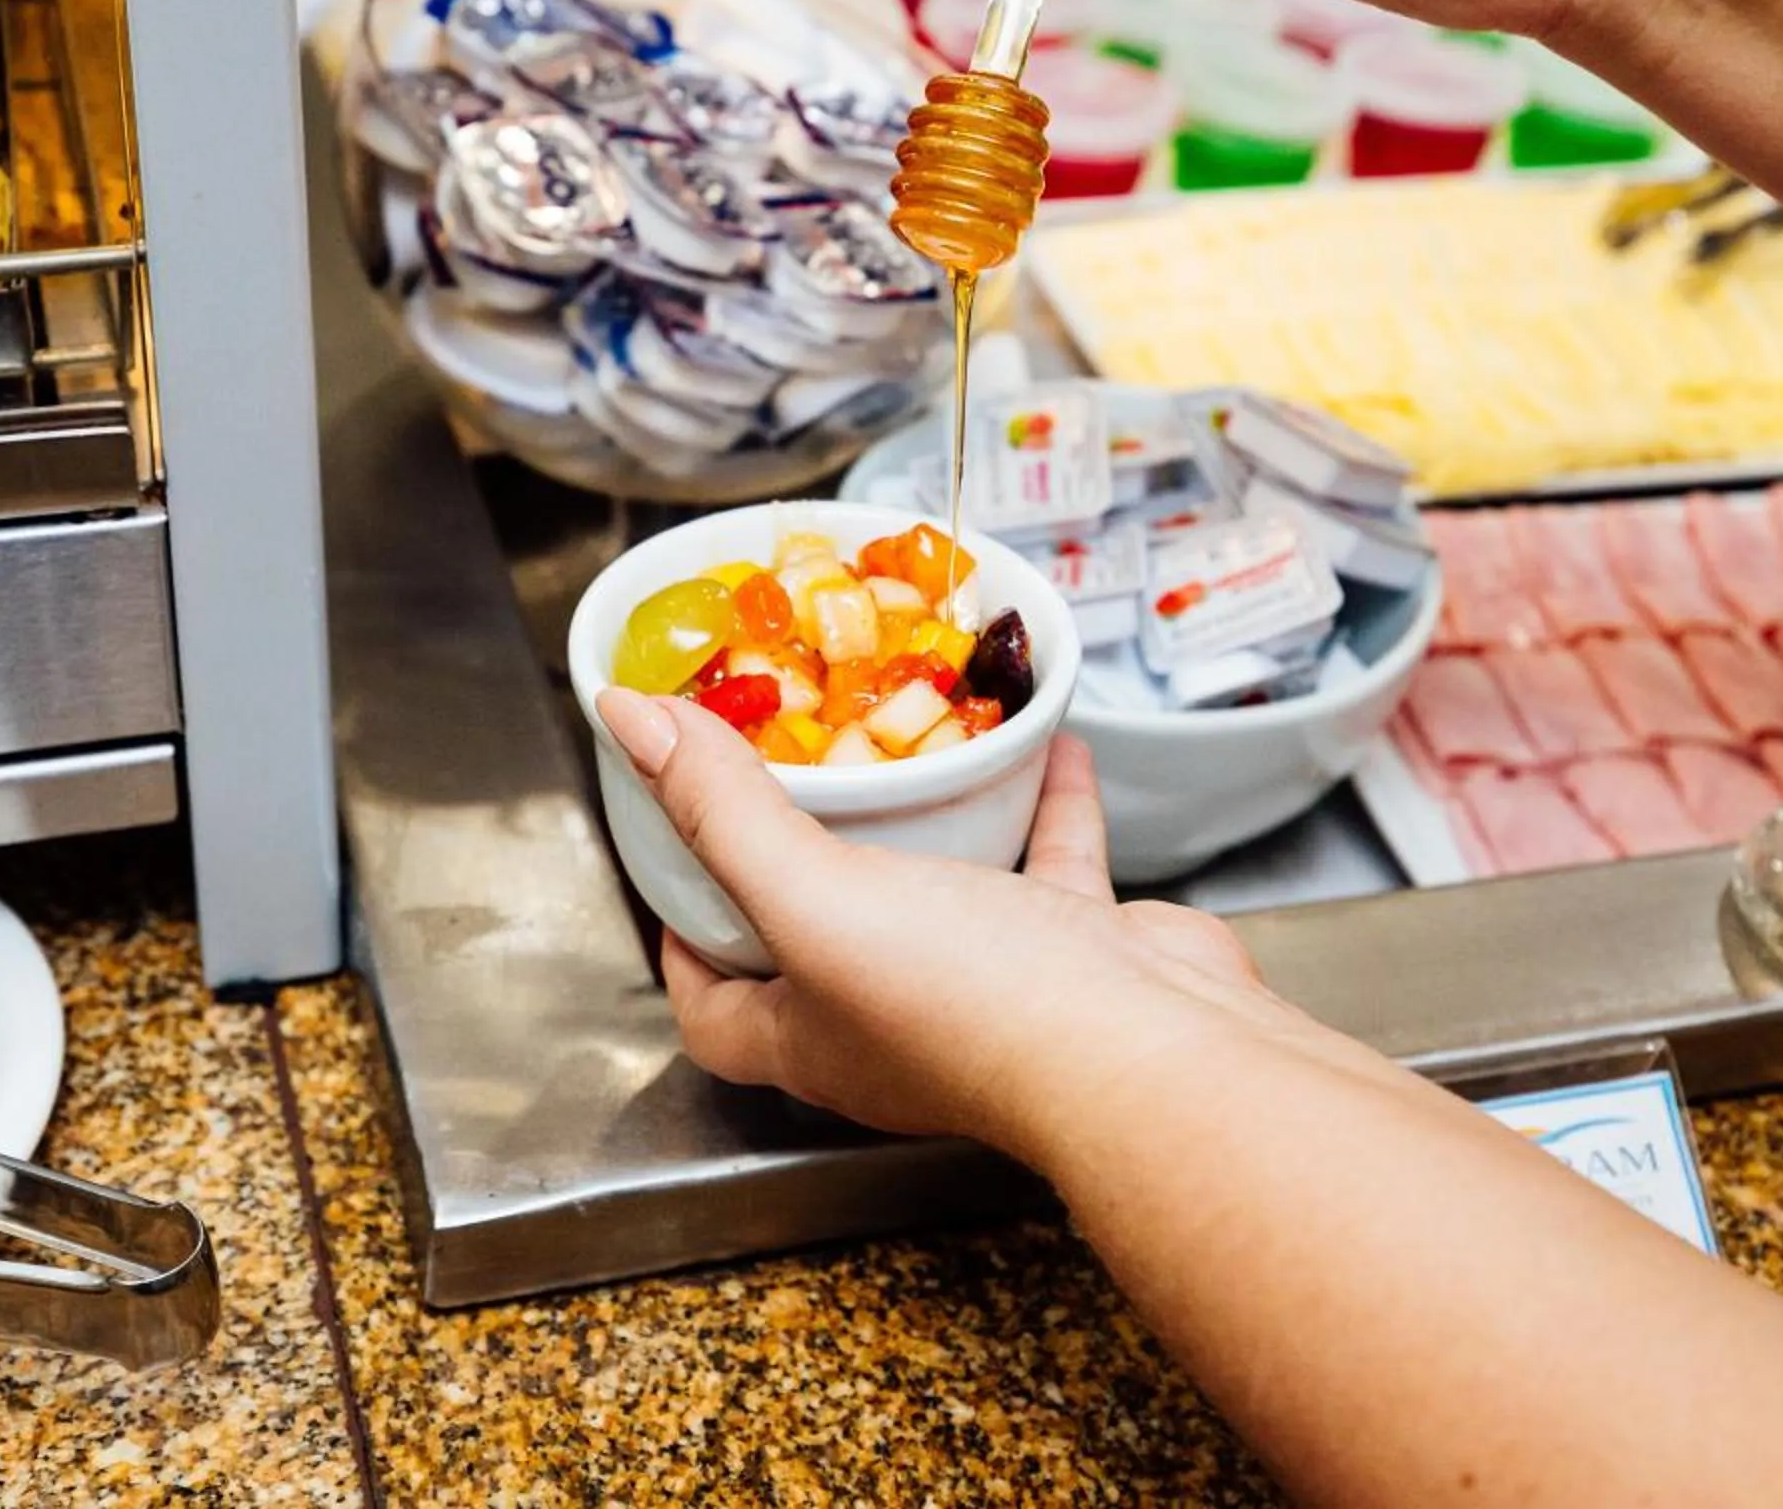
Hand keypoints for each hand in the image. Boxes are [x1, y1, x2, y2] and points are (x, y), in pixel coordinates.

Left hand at [595, 688, 1293, 1160]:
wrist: (1155, 1058)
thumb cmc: (969, 1004)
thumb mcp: (814, 897)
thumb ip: (724, 811)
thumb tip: (628, 724)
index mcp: (811, 1036)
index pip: (712, 1009)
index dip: (683, 944)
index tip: (674, 866)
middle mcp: (893, 1025)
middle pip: (823, 942)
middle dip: (803, 861)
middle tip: (788, 774)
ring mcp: (992, 994)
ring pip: (942, 898)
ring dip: (923, 823)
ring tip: (907, 741)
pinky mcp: (1078, 958)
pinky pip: (1050, 868)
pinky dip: (1043, 805)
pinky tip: (1046, 744)